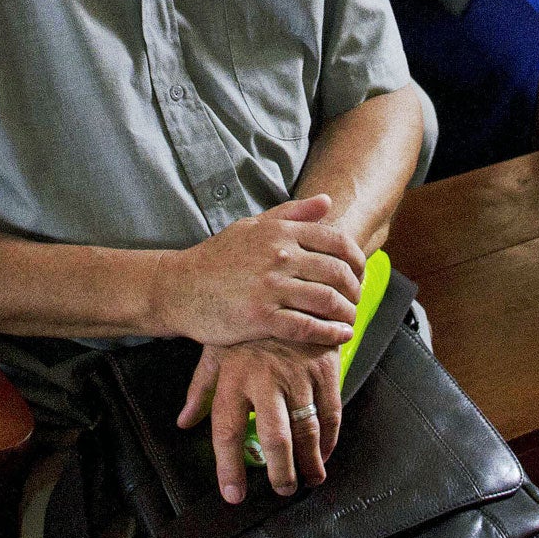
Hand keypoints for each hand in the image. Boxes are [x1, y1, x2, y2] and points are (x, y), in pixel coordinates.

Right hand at [155, 194, 364, 347]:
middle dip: (355, 289)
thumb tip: (327, 201)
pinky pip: (307, 327)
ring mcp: (270, 287)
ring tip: (350, 320)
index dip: (357, 260)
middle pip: (337, 272)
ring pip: (326, 300)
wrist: (179, 288)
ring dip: (346, 313)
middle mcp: (278, 256)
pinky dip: (330, 333)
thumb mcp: (252, 226)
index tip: (359, 274)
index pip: (336, 242)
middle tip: (357, 300)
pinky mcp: (261, 317)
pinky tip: (340, 336)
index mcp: (280, 232)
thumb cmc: (217, 258)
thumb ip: (292, 214)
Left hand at [179, 339, 342, 502]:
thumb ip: (201, 389)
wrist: (284, 282)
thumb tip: (185, 421)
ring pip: (306, 429)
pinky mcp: (324, 365)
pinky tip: (325, 451)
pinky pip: (331, 410)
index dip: (229, 468)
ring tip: (308, 479)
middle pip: (273, 438)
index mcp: (233, 376)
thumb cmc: (246, 323)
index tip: (234, 495)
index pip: (227, 431)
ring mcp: (297, 371)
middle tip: (282, 489)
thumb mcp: (216, 350)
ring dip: (309, 461)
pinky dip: (331, 437)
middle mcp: (264, 377)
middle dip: (280, 472)